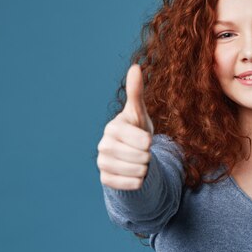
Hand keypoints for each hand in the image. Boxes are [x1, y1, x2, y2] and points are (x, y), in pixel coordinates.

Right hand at [97, 64, 154, 189]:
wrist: (131, 154)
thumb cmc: (137, 130)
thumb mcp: (139, 112)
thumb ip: (136, 92)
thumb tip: (135, 67)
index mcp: (113, 128)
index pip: (142, 141)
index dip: (148, 142)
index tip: (145, 139)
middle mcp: (103, 145)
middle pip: (140, 157)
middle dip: (148, 156)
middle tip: (142, 152)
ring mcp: (102, 163)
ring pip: (136, 171)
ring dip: (144, 168)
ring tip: (139, 161)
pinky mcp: (105, 179)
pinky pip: (129, 184)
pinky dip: (137, 181)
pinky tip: (135, 174)